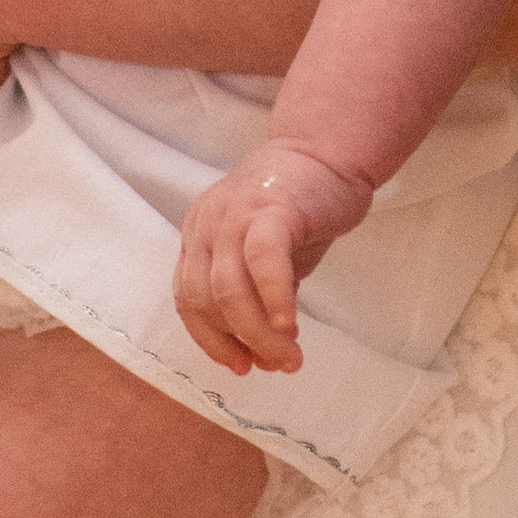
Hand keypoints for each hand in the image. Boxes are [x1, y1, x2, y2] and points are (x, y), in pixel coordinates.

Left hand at [174, 144, 369, 374]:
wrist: (328, 152)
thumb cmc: (300, 209)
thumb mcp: (268, 258)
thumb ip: (258, 298)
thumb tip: (264, 353)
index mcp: (199, 235)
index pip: (188, 300)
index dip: (211, 340)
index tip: (241, 365)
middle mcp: (206, 224)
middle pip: (206, 300)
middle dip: (241, 342)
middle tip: (277, 365)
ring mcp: (233, 214)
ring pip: (229, 289)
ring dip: (259, 334)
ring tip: (289, 357)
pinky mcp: (270, 208)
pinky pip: (263, 262)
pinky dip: (273, 299)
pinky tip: (289, 326)